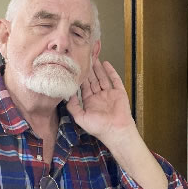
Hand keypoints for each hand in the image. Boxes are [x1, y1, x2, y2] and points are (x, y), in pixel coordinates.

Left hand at [68, 58, 167, 188]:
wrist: (116, 131)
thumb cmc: (99, 127)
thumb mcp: (81, 118)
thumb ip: (73, 106)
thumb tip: (68, 94)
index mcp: (90, 102)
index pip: (83, 87)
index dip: (80, 77)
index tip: (75, 67)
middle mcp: (99, 97)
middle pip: (93, 80)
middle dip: (88, 70)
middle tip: (84, 58)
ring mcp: (109, 94)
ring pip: (102, 78)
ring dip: (98, 68)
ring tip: (94, 57)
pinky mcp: (119, 93)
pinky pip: (115, 80)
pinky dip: (111, 71)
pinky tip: (106, 64)